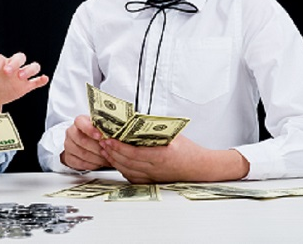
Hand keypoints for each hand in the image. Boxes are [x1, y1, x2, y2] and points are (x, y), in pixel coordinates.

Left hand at [0, 52, 48, 110]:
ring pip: (32, 66)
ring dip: (29, 70)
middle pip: (19, 57)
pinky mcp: (26, 86)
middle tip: (8, 73)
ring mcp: (20, 75)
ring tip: (22, 77)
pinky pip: (36, 81)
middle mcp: (11, 66)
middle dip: (15, 64)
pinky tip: (44, 79)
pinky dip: (41, 80)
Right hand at [60, 114, 110, 170]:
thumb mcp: (101, 128)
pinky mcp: (68, 158)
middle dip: (98, 147)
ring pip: (82, 153)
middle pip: (82, 140)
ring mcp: (68, 145)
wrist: (85, 143)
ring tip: (107, 159)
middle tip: (109, 151)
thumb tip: (116, 133)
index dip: (90, 129)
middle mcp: (71, 132)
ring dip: (97, 158)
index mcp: (79, 122)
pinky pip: (80, 163)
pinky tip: (99, 163)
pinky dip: (92, 165)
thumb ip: (105, 128)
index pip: (80, 122)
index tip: (100, 136)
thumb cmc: (96, 134)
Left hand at [99, 134, 249, 182]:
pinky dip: (122, 169)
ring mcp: (153, 177)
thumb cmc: (188, 149)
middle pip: (126, 162)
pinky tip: (116, 161)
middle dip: (112, 152)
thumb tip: (134, 120)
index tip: (108, 138)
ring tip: (106, 150)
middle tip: (102, 142)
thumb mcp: (172, 134)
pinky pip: (132, 177)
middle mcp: (155, 169)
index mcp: (161, 155)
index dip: (118, 146)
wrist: (200, 167)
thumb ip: (154, 129)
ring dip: (114, 160)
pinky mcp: (151, 181)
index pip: (133, 153)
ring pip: (127, 170)